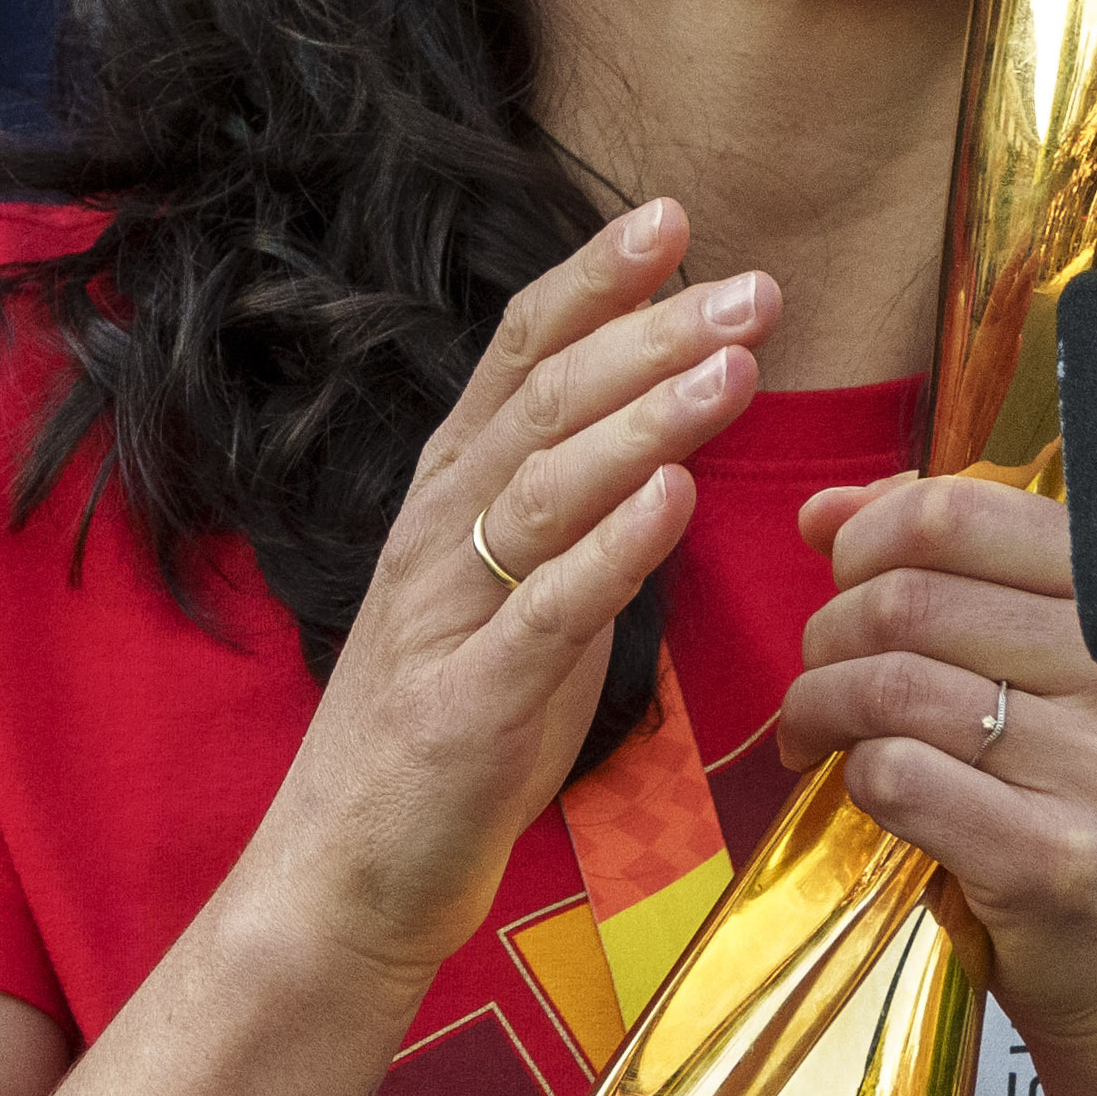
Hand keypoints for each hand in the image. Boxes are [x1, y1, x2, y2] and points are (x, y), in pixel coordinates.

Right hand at [220, 205, 760, 991]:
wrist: (346, 878)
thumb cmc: (448, 738)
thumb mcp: (515, 602)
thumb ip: (573, 518)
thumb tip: (662, 437)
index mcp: (451, 500)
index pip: (522, 357)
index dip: (594, 281)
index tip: (673, 217)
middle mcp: (439, 534)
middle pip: (546, 402)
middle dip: (651, 333)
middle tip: (750, 285)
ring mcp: (448, 614)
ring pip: (546, 486)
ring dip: (645, 418)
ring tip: (732, 365)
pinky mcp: (467, 703)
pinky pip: (546, 609)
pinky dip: (612, 549)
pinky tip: (675, 500)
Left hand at [769, 466, 1096, 1059]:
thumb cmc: (1089, 798)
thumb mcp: (1060, 662)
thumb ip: (955, 567)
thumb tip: (826, 510)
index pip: (963, 513)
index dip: (870, 534)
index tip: (840, 572)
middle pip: (909, 599)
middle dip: (829, 630)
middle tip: (821, 672)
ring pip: (890, 685)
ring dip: (819, 706)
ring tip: (818, 732)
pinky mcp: (1052, 858)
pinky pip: (897, 777)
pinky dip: (853, 778)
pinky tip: (858, 789)